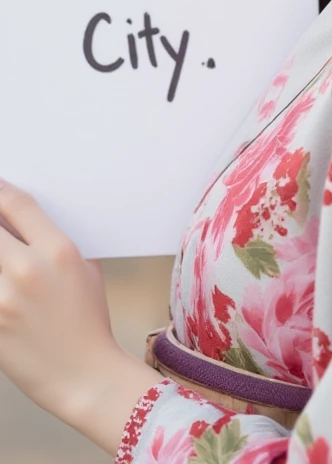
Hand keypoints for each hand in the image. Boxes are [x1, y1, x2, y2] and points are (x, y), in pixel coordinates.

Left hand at [0, 181, 158, 454]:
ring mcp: (3, 299)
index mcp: (58, 251)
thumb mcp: (86, 269)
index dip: (0, 189)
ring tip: (0, 259)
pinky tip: (1, 283)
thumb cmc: (88, 322)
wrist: (85, 376)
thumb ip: (55, 241)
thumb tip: (24, 220)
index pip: (17, 204)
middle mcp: (28, 270)